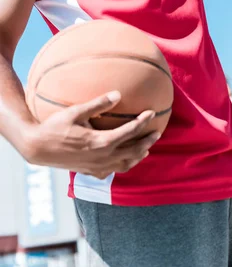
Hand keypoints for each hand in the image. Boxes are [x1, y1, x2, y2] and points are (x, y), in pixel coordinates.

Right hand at [23, 92, 159, 179]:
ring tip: (146, 148)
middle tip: (157, 133)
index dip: (143, 122)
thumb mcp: (76, 111)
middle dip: (147, 141)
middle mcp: (102, 157)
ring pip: (125, 164)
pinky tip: (125, 159)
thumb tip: (118, 94)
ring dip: (138, 156)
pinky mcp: (90, 172)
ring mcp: (97, 167)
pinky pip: (113, 171)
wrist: (38, 149)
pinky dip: (123, 165)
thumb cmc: (55, 127)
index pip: (129, 132)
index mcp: (101, 142)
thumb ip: (98, 104)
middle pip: (133, 151)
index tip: (151, 113)